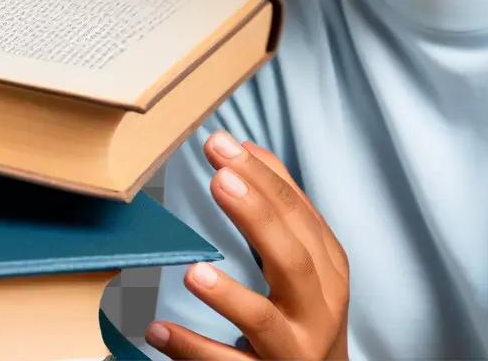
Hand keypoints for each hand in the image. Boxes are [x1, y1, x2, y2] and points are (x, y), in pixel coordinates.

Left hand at [145, 131, 350, 359]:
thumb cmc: (308, 313)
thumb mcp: (309, 261)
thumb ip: (282, 208)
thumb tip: (249, 150)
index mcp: (329, 267)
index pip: (299, 213)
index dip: (263, 177)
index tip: (224, 146)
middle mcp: (320, 307)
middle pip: (291, 256)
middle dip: (256, 214)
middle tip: (218, 177)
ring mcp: (294, 349)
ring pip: (262, 321)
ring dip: (227, 295)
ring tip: (193, 270)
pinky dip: (192, 349)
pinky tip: (158, 329)